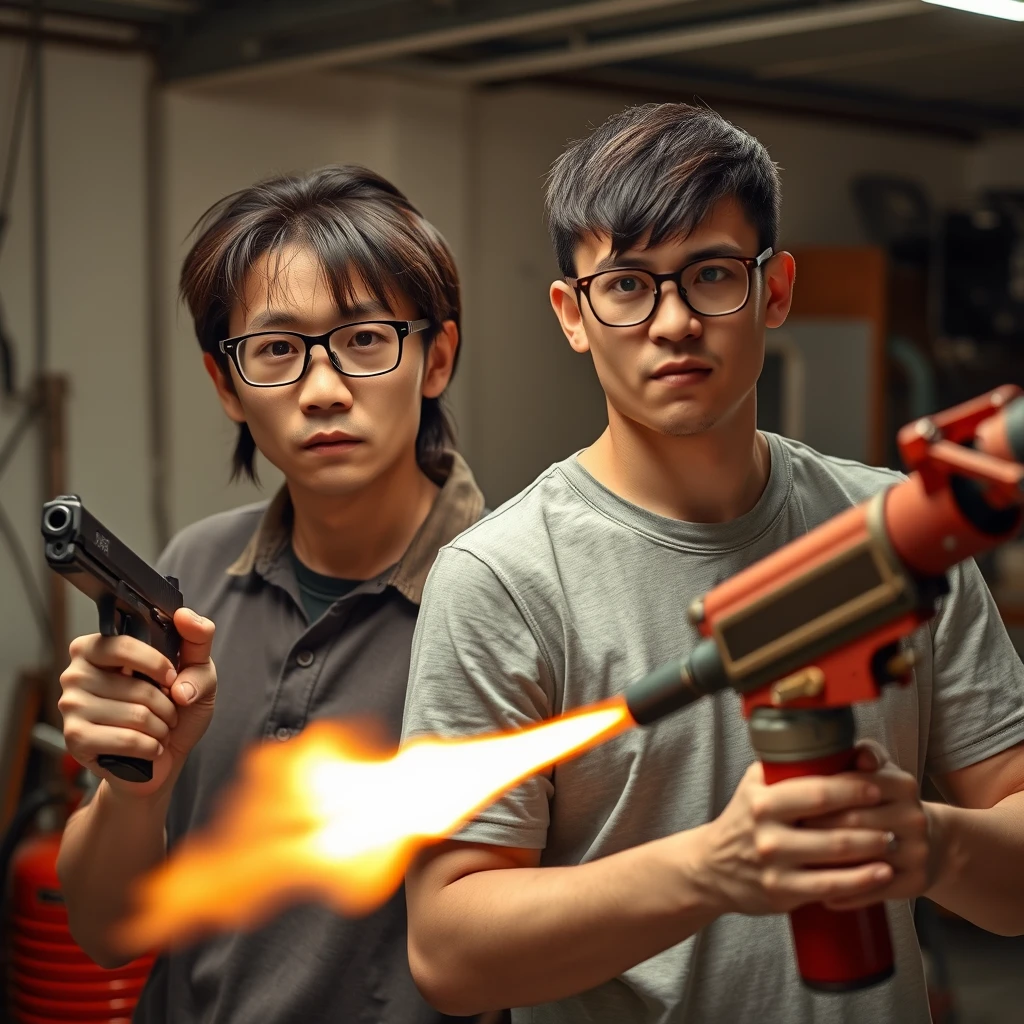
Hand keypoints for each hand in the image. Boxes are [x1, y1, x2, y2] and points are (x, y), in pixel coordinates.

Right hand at [58, 607, 216, 796]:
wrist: (164, 758)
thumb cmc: (176, 707)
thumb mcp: (197, 669)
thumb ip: (198, 638)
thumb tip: (187, 618)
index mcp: (96, 647)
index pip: (125, 646)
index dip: (159, 665)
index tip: (172, 678)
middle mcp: (75, 674)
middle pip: (136, 686)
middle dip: (166, 704)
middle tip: (167, 711)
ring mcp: (71, 707)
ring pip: (136, 715)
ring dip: (161, 727)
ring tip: (158, 729)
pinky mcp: (76, 739)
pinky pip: (127, 739)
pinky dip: (151, 746)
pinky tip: (150, 747)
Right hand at [694, 759, 894, 916]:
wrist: (712, 866)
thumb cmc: (743, 820)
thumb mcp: (755, 784)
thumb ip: (787, 767)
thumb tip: (836, 750)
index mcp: (762, 800)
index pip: (817, 791)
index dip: (853, 789)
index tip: (876, 786)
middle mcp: (767, 832)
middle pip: (833, 827)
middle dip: (872, 822)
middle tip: (895, 818)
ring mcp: (775, 865)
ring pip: (836, 858)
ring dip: (872, 850)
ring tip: (893, 842)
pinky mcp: (782, 893)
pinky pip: (831, 888)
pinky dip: (862, 882)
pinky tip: (882, 874)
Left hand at [803, 740, 934, 910]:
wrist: (931, 842)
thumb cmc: (887, 802)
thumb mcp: (879, 772)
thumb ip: (860, 753)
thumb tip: (852, 751)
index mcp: (902, 784)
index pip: (854, 786)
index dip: (820, 794)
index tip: (789, 800)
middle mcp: (915, 817)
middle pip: (854, 821)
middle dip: (815, 826)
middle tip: (784, 832)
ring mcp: (918, 852)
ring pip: (863, 858)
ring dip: (827, 863)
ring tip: (794, 863)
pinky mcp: (917, 883)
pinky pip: (876, 891)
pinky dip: (847, 895)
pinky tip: (822, 896)